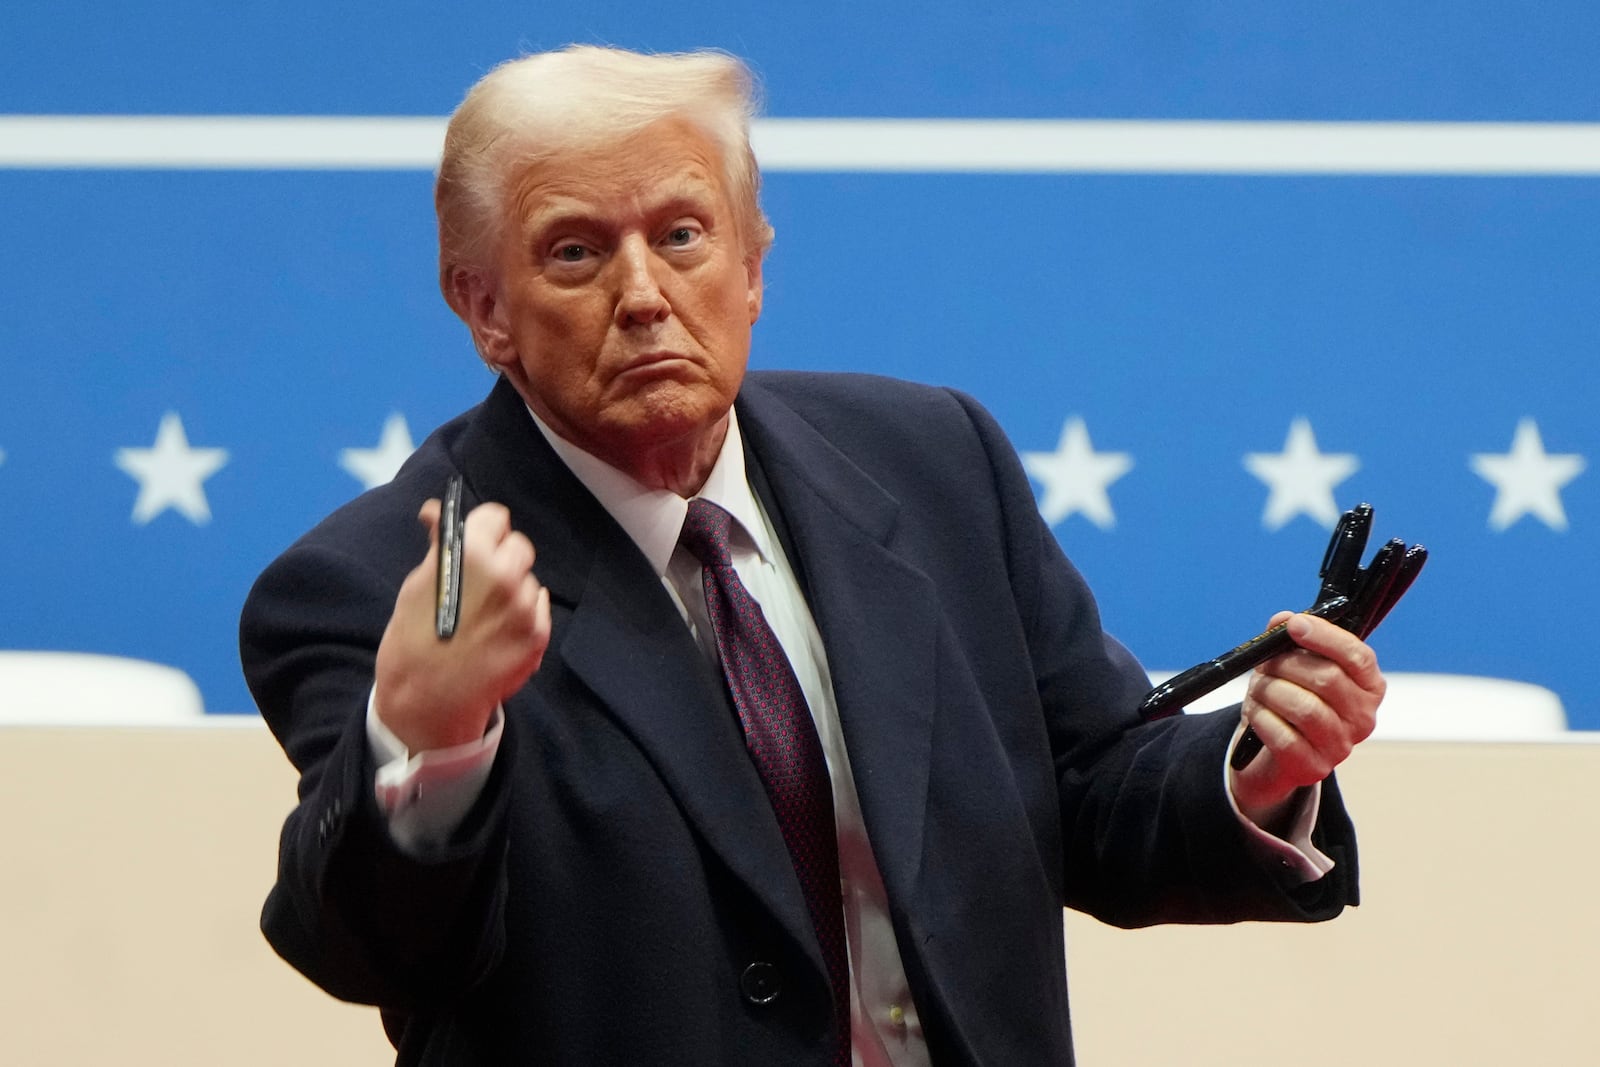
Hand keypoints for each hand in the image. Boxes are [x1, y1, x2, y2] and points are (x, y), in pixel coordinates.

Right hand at [374, 498, 551, 751]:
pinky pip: (538, 607)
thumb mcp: (418, 585)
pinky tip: (498, 630)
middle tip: (480, 580)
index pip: (495, 517)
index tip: (477, 540)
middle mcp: (506, 575)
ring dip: (513, 587)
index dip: (484, 528)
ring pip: (528, 578)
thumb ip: (440, 545)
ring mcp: (525, 607)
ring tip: (484, 614)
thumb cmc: (413, 640)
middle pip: (518, 545)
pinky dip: (523, 613)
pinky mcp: (538, 634)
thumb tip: (436, 511)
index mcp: (472, 555)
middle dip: (501, 557)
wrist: (427, 701)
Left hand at [1229, 610, 1385, 825]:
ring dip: (1270, 691)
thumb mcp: (1290, 666)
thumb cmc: (1289, 699)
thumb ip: (1289, 640)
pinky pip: (1284, 736)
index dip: (1325, 636)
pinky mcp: (1314, 767)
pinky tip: (1256, 713)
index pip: (1358, 656)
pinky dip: (1262, 718)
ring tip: (1259, 689)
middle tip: (1266, 664)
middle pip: (1327, 678)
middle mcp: (1363, 718)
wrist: (1273, 753)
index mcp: (1368, 687)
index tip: (1294, 624)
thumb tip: (1282, 620)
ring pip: (1305, 708)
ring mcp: (1341, 747)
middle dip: (1286, 664)